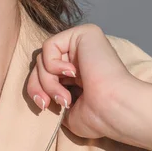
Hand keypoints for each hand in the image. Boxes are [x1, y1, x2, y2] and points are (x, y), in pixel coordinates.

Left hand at [26, 24, 138, 144]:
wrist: (114, 110)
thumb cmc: (98, 117)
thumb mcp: (67, 113)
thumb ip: (52, 98)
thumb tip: (38, 93)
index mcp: (80, 73)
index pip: (46, 75)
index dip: (37, 91)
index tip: (44, 107)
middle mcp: (82, 56)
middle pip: (40, 65)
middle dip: (37, 87)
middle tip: (46, 104)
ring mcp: (83, 44)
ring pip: (43, 58)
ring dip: (47, 82)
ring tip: (65, 97)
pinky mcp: (84, 33)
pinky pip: (50, 46)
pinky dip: (53, 65)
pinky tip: (72, 74)